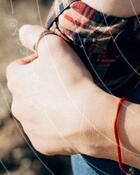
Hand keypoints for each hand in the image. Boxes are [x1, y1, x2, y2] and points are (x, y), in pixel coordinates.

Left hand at [6, 25, 111, 156]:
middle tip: (66, 81)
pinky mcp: (42, 144)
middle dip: (43, 85)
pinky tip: (74, 117)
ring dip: (50, 105)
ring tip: (73, 99)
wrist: (88, 119)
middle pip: (27, 90)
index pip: (19, 66)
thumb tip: (23, 30)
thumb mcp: (54, 45)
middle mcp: (17, 106)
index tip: (56, 63)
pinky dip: (58, 124)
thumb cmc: (70, 79)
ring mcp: (29, 127)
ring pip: (37, 111)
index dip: (37, 61)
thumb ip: (35, 35)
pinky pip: (48, 131)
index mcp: (16, 82)